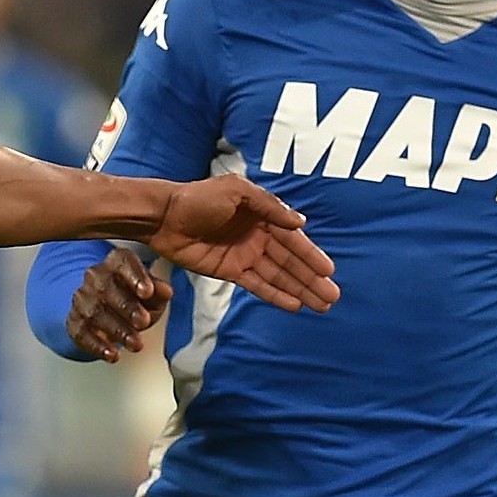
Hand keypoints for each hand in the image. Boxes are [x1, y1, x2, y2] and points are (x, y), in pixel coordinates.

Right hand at [67, 248, 171, 362]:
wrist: (109, 311)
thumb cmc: (133, 298)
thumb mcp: (151, 292)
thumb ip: (159, 291)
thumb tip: (164, 291)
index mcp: (116, 263)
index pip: (122, 262)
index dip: (135, 276)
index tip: (147, 292)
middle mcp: (95, 277)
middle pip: (106, 288)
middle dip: (126, 307)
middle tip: (143, 321)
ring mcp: (82, 299)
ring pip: (94, 312)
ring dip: (116, 330)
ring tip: (135, 343)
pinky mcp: (74, 321)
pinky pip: (81, 332)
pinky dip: (97, 345)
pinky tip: (112, 354)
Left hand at [148, 174, 338, 313]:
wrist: (163, 216)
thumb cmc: (197, 198)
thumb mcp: (236, 191)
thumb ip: (268, 206)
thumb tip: (300, 223)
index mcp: (261, 215)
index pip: (291, 239)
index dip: (310, 255)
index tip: (329, 271)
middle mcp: (256, 236)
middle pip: (289, 261)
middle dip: (311, 278)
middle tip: (332, 296)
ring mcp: (243, 255)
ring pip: (277, 276)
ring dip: (299, 290)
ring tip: (321, 305)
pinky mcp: (229, 271)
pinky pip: (257, 285)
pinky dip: (275, 295)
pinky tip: (294, 305)